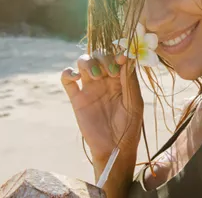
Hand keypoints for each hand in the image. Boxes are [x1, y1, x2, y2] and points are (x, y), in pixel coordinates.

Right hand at [61, 48, 143, 163]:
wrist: (114, 148)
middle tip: (111, 73)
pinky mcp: (76, 98)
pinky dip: (68, 73)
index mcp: (121, 79)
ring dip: (88, 62)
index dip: (117, 54)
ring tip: (96, 76)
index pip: (116, 57)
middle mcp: (105, 80)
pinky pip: (67, 79)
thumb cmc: (129, 126)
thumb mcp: (134, 103)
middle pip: (99, 56)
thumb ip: (130, 81)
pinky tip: (76, 77)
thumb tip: (127, 57)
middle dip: (104, 59)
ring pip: (83, 62)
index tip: (121, 59)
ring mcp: (90, 87)